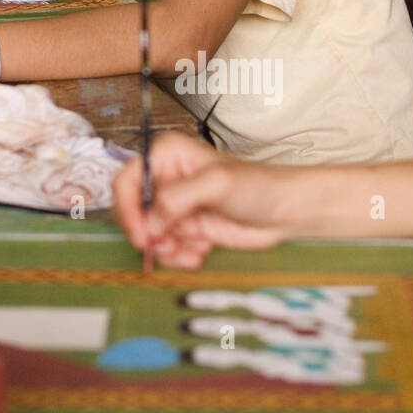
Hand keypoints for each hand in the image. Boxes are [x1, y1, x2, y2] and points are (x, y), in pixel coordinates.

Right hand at [113, 132, 290, 268]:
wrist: (284, 212)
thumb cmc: (258, 186)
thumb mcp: (216, 185)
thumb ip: (177, 198)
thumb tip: (149, 222)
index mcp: (168, 156)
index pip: (127, 181)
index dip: (127, 209)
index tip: (141, 233)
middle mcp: (167, 180)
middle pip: (134, 213)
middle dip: (150, 235)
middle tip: (168, 245)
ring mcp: (175, 207)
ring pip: (150, 236)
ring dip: (168, 249)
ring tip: (194, 248)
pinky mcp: (186, 229)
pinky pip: (167, 249)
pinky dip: (180, 256)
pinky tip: (202, 250)